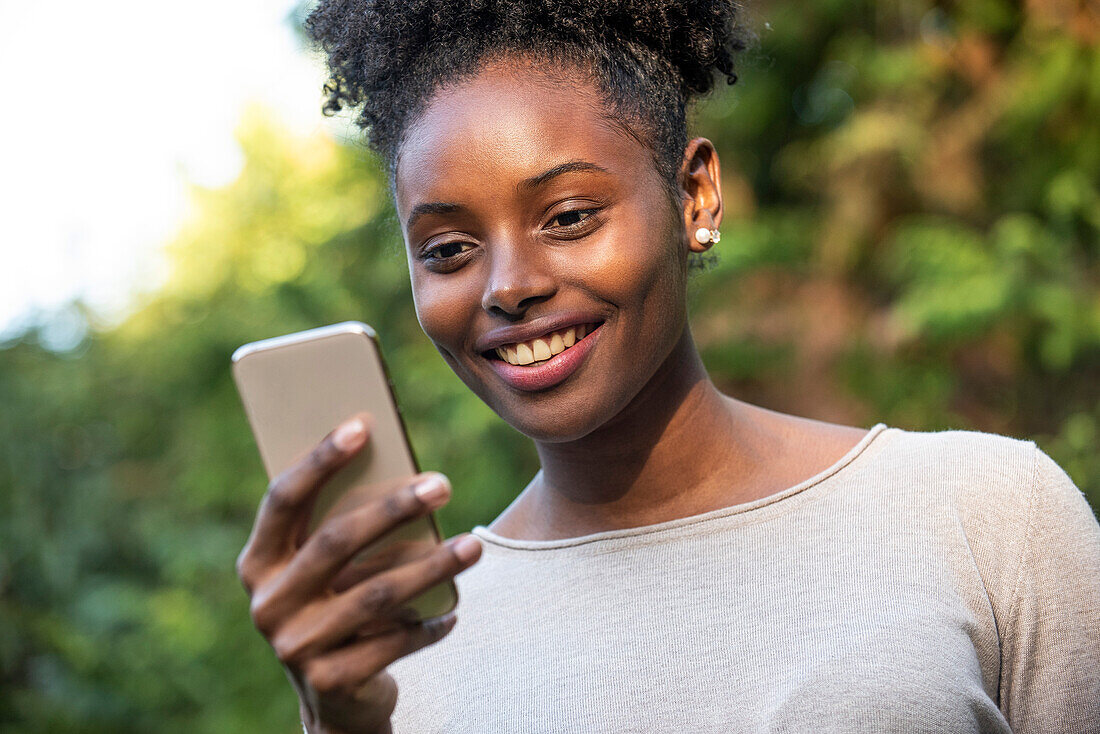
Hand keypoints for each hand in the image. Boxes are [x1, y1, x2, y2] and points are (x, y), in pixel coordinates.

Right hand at [235, 414, 481, 733]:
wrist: (336, 698)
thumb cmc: (338, 607)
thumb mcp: (327, 572)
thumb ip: (340, 527)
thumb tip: (400, 469)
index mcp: (257, 563)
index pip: (284, 499)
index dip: (320, 460)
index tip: (363, 424)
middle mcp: (267, 604)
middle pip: (335, 542)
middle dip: (394, 508)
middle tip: (443, 483)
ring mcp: (294, 647)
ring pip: (376, 594)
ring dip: (432, 567)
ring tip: (474, 546)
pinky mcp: (331, 682)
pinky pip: (394, 642)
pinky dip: (429, 625)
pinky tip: (453, 611)